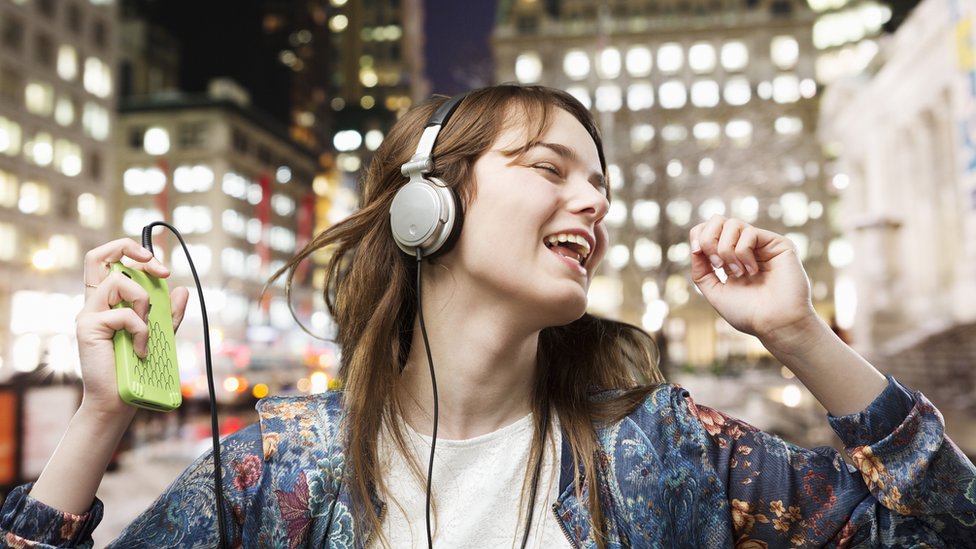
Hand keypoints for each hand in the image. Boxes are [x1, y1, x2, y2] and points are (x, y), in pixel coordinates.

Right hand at [75, 239, 188, 421]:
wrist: (119, 400)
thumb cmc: (136, 368)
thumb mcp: (159, 335)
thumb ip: (169, 313)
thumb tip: (181, 289)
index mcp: (108, 302)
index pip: (108, 260)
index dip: (133, 252)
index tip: (162, 268)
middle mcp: (94, 303)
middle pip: (97, 255)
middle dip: (131, 250)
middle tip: (161, 269)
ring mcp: (88, 314)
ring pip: (119, 281)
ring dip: (143, 302)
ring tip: (146, 328)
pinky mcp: (88, 327)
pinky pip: (124, 315)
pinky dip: (142, 331)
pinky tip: (141, 349)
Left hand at [689, 216, 815, 341]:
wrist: (775, 324)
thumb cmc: (748, 313)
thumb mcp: (714, 292)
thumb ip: (701, 271)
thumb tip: (695, 248)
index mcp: (729, 258)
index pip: (708, 230)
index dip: (698, 235)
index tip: (697, 252)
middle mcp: (745, 248)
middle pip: (717, 220)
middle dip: (709, 239)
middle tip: (717, 263)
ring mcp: (761, 245)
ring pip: (732, 224)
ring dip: (727, 250)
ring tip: (738, 272)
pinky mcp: (777, 243)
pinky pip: (749, 233)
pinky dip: (743, 253)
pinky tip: (752, 271)